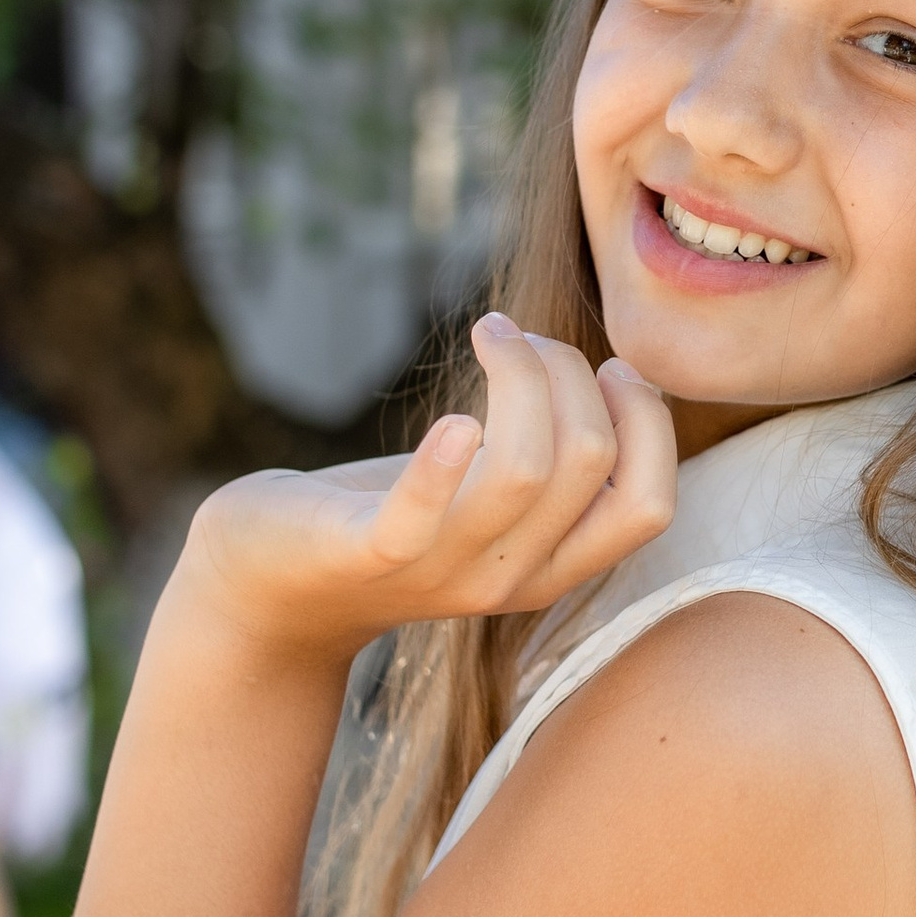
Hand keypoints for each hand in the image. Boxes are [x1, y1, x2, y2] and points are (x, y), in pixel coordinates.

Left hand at [177, 318, 675, 660]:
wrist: (266, 584)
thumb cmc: (385, 516)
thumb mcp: (485, 497)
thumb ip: (549, 458)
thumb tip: (618, 374)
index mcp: (550, 567)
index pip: (649, 507)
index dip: (646, 422)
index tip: (606, 368)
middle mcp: (509, 580)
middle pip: (591, 462)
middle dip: (568, 370)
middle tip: (515, 337)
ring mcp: (440, 571)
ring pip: (526, 470)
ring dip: (520, 374)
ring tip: (490, 332)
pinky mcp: (366, 554)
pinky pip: (420, 518)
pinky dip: (441, 463)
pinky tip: (451, 420)